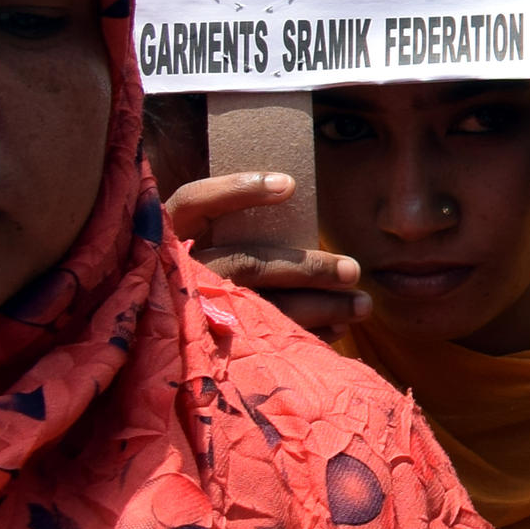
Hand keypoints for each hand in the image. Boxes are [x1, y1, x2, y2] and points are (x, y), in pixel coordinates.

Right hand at [162, 172, 361, 338]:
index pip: (195, 201)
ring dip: (318, 306)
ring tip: (361, 304)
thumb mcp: (207, 238)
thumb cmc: (204, 264)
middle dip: (307, 268)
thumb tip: (297, 198)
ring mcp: (188, 309)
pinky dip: (304, 334)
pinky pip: (262, 339)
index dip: (237, 191)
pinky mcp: (205, 343)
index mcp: (170, 234)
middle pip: (247, 264)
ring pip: (260, 307)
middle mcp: (176, 270)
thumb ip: (238, 223)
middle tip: (354, 270)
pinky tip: (338, 329)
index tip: (290, 185)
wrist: (168, 323)